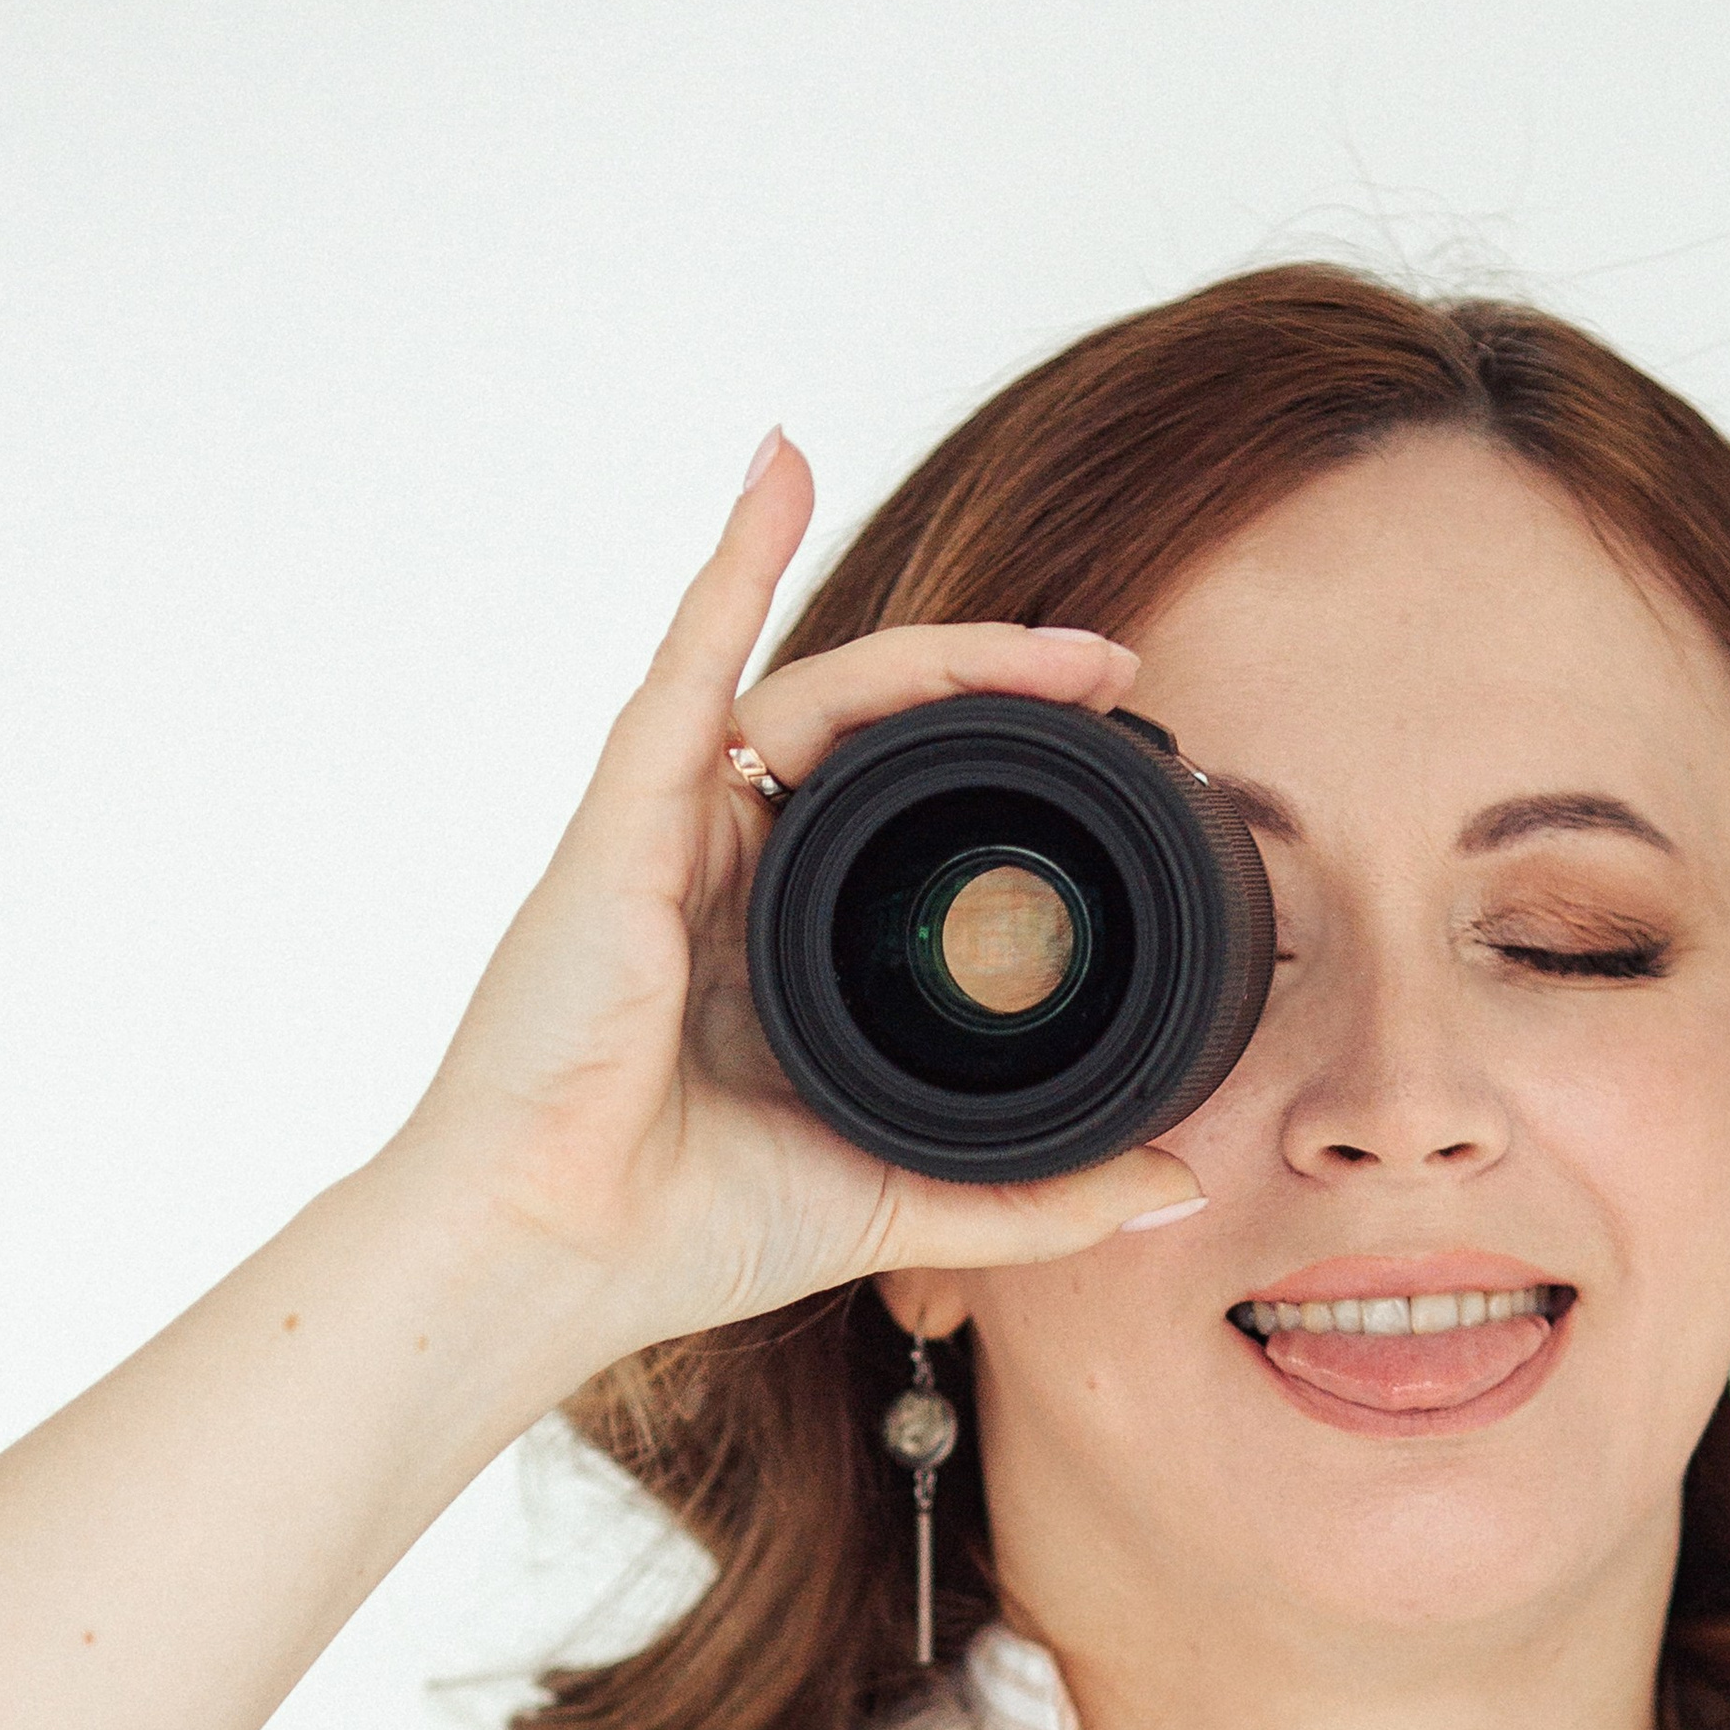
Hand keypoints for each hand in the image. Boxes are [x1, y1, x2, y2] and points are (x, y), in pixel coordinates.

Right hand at [387, 434, 1203, 1367]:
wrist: (552, 1260)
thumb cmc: (681, 1231)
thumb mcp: (904, 1199)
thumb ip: (1040, 1197)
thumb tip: (1176, 1187)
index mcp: (776, 941)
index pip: (898, 807)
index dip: (1002, 761)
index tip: (1114, 743)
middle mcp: (724, 869)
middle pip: (872, 733)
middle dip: (997, 688)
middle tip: (1111, 672)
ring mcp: (669, 836)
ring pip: (811, 692)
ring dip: (934, 649)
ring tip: (1051, 642)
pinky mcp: (622, 824)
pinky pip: (685, 669)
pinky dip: (732, 564)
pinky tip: (779, 469)